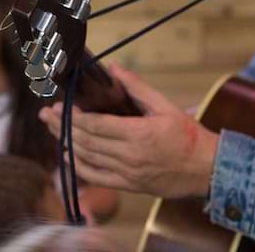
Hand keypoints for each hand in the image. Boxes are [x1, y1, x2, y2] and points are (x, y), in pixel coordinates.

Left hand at [39, 63, 218, 198]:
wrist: (207, 170)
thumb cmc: (188, 136)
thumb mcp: (165, 106)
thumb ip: (137, 87)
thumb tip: (114, 68)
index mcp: (138, 134)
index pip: (95, 125)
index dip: (73, 116)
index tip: (58, 106)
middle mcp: (129, 156)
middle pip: (85, 141)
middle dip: (62, 126)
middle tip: (46, 115)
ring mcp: (127, 174)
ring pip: (88, 158)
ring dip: (66, 143)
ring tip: (52, 129)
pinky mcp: (129, 186)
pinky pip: (97, 177)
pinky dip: (78, 167)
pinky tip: (67, 156)